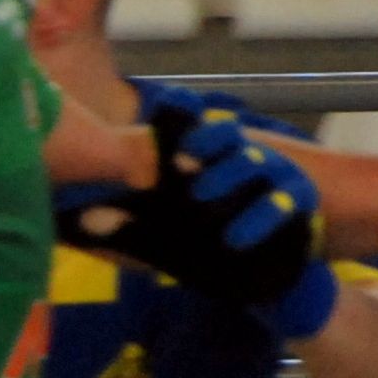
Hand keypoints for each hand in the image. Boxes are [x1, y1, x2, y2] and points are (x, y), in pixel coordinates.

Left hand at [66, 105, 325, 317]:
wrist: (263, 270)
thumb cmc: (201, 241)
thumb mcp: (158, 232)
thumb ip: (127, 223)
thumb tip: (81, 220)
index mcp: (203, 152)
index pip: (191, 120)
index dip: (181, 109)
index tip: (166, 106)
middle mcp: (237, 154)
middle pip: (223, 134)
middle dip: (204, 141)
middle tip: (178, 159)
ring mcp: (270, 173)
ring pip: (252, 162)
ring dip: (227, 174)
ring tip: (199, 196)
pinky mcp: (296, 200)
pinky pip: (281, 205)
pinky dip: (258, 220)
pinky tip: (234, 239)